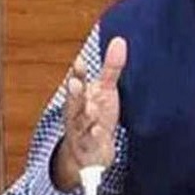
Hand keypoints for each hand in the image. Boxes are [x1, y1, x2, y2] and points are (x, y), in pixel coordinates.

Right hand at [53, 36, 126, 190]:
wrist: (88, 154)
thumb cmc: (96, 115)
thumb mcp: (105, 90)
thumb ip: (111, 68)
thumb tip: (120, 41)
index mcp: (80, 98)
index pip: (77, 83)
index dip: (77, 73)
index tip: (78, 62)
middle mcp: (78, 114)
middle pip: (74, 103)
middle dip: (74, 94)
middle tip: (75, 83)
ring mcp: (82, 132)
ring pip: (80, 125)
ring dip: (84, 118)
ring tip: (91, 110)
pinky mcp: (90, 148)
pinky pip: (90, 144)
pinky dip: (94, 139)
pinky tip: (99, 132)